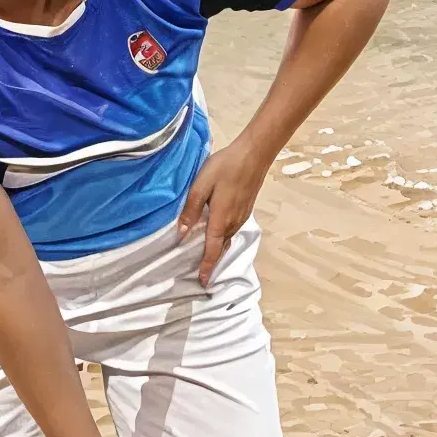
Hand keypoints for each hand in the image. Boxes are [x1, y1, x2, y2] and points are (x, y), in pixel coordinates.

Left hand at [171, 145, 271, 286]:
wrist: (254, 155)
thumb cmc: (225, 167)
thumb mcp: (201, 185)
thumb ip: (191, 209)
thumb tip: (182, 232)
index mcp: (221, 220)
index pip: (212, 250)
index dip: (207, 267)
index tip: (203, 282)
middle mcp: (233, 223)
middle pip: (221, 249)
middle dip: (212, 262)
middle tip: (202, 274)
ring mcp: (241, 217)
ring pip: (227, 240)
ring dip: (218, 251)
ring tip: (208, 258)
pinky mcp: (245, 210)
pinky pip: (232, 231)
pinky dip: (224, 239)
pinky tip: (218, 235)